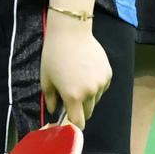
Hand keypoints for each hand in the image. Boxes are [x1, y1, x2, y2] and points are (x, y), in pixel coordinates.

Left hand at [41, 13, 111, 128]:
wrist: (70, 31)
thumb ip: (50, 98)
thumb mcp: (46, 76)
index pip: (78, 122)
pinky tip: (86, 69)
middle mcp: (89, 93)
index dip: (73, 122)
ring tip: (77, 76)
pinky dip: (96, 84)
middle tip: (71, 94)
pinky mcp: (108, 74)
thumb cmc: (54, 54)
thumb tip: (54, 111)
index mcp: (72, 96)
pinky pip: (102, 86)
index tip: (69, 117)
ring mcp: (100, 83)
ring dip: (88, 95)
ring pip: (95, 99)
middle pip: (88, 112)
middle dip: (80, 108)